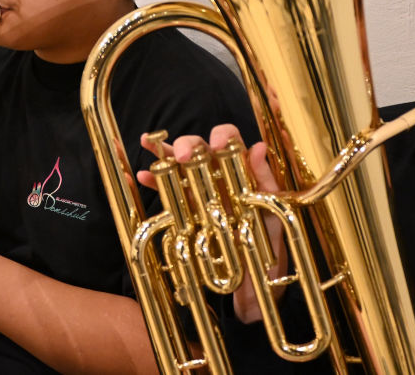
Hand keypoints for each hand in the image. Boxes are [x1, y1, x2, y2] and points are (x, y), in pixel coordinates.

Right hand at [137, 124, 284, 323]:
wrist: (256, 280)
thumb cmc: (269, 240)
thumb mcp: (273, 209)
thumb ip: (264, 179)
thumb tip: (256, 147)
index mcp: (242, 169)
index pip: (230, 139)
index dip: (221, 135)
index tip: (217, 144)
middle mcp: (219, 175)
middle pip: (199, 147)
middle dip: (189, 144)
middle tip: (185, 155)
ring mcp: (201, 191)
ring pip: (180, 164)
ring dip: (165, 154)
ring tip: (150, 146)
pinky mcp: (187, 209)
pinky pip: (168, 191)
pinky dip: (154, 182)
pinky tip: (142, 176)